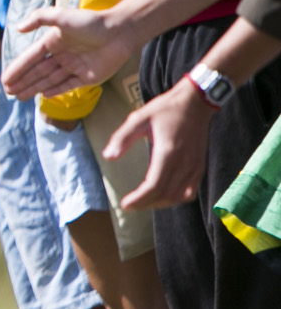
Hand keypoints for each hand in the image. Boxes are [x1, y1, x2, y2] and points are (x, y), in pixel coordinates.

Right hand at [0, 6, 134, 98]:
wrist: (121, 32)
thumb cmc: (91, 22)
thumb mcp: (61, 15)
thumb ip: (38, 18)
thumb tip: (17, 28)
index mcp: (53, 41)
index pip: (30, 58)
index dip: (17, 69)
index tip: (5, 79)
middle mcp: (62, 55)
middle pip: (38, 72)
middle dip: (22, 82)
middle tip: (8, 92)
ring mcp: (75, 67)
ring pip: (50, 80)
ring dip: (34, 88)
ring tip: (19, 96)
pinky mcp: (88, 77)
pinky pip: (68, 86)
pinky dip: (56, 90)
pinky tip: (44, 95)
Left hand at [109, 80, 213, 210]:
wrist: (196, 102)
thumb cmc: (165, 109)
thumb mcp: (139, 118)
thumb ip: (122, 137)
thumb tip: (108, 156)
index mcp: (168, 152)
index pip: (154, 186)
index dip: (139, 199)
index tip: (124, 204)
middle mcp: (184, 163)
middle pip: (165, 195)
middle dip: (145, 204)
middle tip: (129, 205)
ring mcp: (195, 166)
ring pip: (178, 196)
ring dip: (160, 203)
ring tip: (142, 202)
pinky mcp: (200, 166)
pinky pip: (190, 191)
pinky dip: (175, 198)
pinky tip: (163, 196)